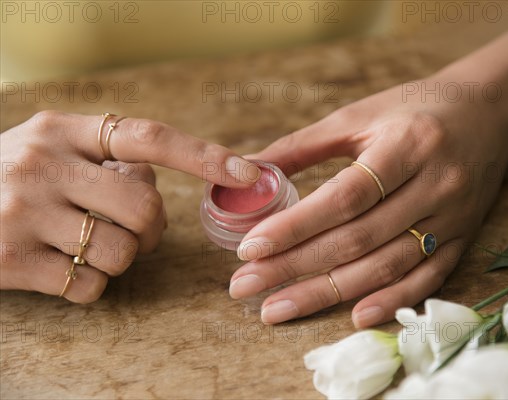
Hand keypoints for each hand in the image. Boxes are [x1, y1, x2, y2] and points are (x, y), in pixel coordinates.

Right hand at [1, 111, 259, 301]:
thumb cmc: (8, 178)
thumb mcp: (50, 149)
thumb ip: (106, 156)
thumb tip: (156, 177)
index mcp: (61, 130)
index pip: (149, 137)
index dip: (205, 155)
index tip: (249, 172)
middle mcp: (42, 164)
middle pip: (145, 208)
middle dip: (153, 229)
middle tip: (134, 230)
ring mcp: (24, 213)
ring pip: (122, 252)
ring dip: (121, 258)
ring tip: (89, 245)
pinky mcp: (11, 262)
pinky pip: (90, 287)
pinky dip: (90, 286)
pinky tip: (62, 268)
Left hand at [229, 73, 507, 327]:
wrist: (489, 112)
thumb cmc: (415, 109)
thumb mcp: (359, 114)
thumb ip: (304, 145)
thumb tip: (249, 170)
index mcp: (407, 145)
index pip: (345, 196)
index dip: (296, 225)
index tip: (250, 247)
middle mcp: (435, 185)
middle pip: (359, 238)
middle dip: (296, 267)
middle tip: (245, 285)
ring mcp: (453, 217)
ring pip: (386, 266)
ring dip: (329, 293)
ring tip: (277, 307)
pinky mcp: (464, 238)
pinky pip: (428, 278)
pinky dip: (391, 301)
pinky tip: (353, 318)